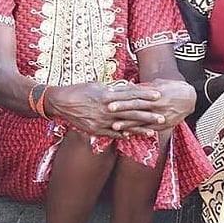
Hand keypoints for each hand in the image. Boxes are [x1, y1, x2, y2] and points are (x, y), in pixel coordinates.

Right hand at [46, 83, 165, 137]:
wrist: (61, 102)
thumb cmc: (79, 90)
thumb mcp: (97, 85)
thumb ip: (113, 88)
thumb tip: (128, 87)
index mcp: (107, 95)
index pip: (130, 95)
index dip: (145, 95)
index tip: (158, 96)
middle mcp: (107, 108)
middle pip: (131, 112)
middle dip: (148, 115)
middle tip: (162, 116)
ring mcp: (101, 120)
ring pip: (124, 125)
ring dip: (139, 129)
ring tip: (152, 132)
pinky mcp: (96, 129)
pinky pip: (112, 134)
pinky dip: (122, 135)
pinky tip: (131, 137)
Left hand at [112, 79, 194, 134]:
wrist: (190, 98)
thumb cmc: (171, 88)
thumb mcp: (158, 84)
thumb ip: (142, 87)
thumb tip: (126, 85)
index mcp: (154, 91)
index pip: (136, 92)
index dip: (123, 93)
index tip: (111, 94)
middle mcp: (157, 103)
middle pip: (137, 105)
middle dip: (123, 107)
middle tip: (108, 108)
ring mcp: (160, 115)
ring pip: (141, 120)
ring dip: (127, 123)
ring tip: (114, 126)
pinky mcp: (163, 124)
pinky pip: (149, 129)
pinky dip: (138, 131)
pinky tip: (127, 134)